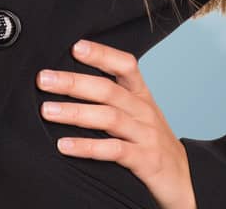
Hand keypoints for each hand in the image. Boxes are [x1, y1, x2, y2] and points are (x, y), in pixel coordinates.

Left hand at [38, 39, 197, 208]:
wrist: (182, 180)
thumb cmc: (149, 142)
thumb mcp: (136, 114)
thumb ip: (111, 97)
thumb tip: (66, 81)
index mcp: (141, 95)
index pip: (125, 65)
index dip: (102, 54)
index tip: (75, 47)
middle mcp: (144, 111)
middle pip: (108, 90)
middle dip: (73, 83)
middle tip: (43, 79)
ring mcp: (146, 135)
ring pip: (109, 117)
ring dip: (75, 113)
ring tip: (46, 111)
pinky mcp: (145, 160)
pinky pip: (114, 150)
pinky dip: (87, 147)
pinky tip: (64, 145)